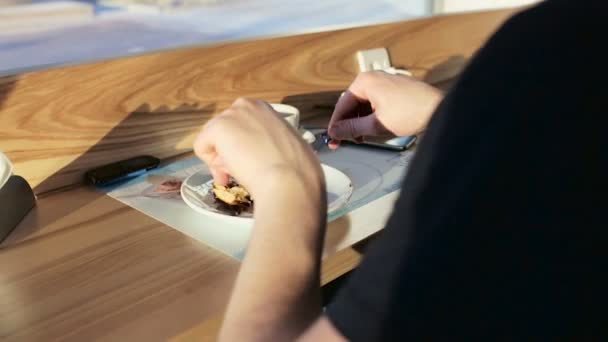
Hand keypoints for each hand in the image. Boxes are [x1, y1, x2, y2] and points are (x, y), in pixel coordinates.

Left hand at [193, 98, 323, 200]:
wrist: (289, 181)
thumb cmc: (297, 171)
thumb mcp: (288, 145)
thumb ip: (272, 143)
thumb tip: (264, 155)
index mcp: (263, 108)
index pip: (241, 127)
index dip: (243, 148)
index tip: (252, 164)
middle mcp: (246, 105)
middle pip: (225, 133)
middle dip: (229, 153)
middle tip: (242, 172)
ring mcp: (230, 115)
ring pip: (213, 141)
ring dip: (221, 160)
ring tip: (238, 174)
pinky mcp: (217, 128)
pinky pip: (201, 148)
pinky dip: (210, 165)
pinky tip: (229, 172)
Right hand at [327, 71, 441, 147]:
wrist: (439, 109)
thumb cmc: (413, 112)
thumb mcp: (376, 125)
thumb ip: (351, 129)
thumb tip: (335, 132)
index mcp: (365, 82)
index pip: (342, 105)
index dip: (336, 125)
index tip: (332, 138)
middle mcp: (373, 78)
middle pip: (352, 105)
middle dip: (348, 124)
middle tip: (344, 141)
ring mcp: (384, 82)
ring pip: (363, 105)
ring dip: (359, 122)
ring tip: (360, 138)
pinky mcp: (393, 89)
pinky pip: (375, 103)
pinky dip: (371, 117)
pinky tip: (372, 130)